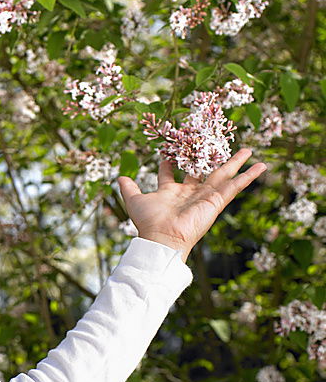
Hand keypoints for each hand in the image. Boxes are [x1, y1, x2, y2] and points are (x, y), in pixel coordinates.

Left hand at [116, 148, 266, 261]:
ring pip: (223, 175)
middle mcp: (189, 193)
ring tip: (249, 150)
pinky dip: (248, 176)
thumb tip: (119, 176)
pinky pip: (235, 186)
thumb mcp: (134, 200)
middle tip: (218, 143)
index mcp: (170, 192)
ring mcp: (205, 196)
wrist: (162, 238)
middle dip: (210, 157)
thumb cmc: (148, 222)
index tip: (173, 146)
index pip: (171, 173)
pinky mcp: (217, 200)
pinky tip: (261, 166)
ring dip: (236, 163)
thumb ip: (128, 188)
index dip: (171, 160)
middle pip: (202, 171)